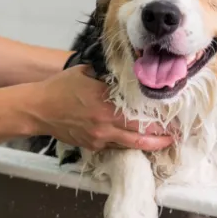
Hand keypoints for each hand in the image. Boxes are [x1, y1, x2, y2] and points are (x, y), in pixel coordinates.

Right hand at [27, 66, 173, 151]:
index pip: (139, 114)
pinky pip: (116, 146)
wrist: (38, 109)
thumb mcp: (85, 73)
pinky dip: (130, 144)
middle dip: (161, 136)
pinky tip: (140, 141)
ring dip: (150, 144)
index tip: (174, 117)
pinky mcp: (93, 146)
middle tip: (177, 134)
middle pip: (140, 134)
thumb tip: (125, 71)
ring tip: (166, 141)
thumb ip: (107, 75)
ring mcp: (99, 137)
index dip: (159, 118)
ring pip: (131, 144)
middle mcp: (104, 123)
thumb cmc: (60, 88)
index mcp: (105, 103)